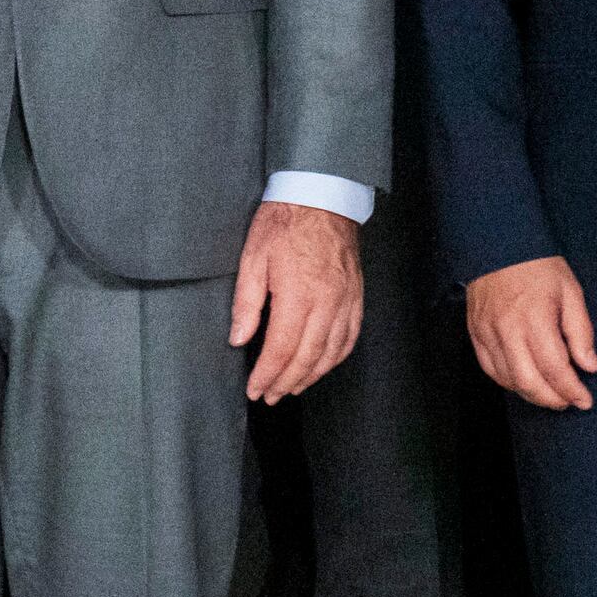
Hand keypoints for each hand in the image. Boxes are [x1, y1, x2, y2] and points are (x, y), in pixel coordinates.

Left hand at [229, 200, 362, 405]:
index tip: (255, 389)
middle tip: (270, 397)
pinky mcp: (357, 297)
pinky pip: (350, 337)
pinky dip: (336, 357)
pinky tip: (322, 365)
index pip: (283, 348)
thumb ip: (246, 303)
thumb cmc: (283, 224)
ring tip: (292, 388)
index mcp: (299, 295)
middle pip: (308, 357)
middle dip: (287, 382)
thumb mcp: (252, 258)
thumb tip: (239, 339)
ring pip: (332, 352)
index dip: (268, 374)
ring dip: (312, 375)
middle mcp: (328, 303)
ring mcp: (347, 301)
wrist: (322, 199)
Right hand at [465, 252, 596, 412]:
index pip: (554, 367)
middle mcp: (507, 330)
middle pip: (528, 381)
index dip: (572, 390)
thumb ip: (581, 331)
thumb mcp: (571, 292)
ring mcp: (487, 333)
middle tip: (569, 402)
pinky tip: (524, 382)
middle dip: (551, 399)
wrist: (497, 248)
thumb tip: (590, 366)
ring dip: (531, 394)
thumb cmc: (538, 268)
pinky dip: (508, 382)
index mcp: (534, 318)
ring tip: (550, 395)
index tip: (585, 400)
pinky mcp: (475, 334)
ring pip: (507, 379)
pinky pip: (489, 368)